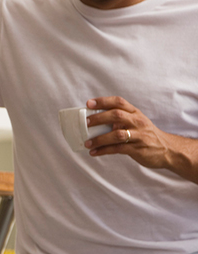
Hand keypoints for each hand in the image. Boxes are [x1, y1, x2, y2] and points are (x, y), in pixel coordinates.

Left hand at [83, 97, 197, 181]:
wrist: (168, 150)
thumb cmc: (146, 134)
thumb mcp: (137, 122)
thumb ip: (120, 119)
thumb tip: (93, 120)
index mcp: (135, 113)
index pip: (119, 102)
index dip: (103, 101)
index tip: (88, 103)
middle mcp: (137, 122)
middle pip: (117, 115)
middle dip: (99, 118)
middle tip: (86, 123)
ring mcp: (139, 136)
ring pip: (117, 134)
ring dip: (99, 139)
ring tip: (87, 143)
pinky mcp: (138, 149)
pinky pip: (118, 149)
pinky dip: (103, 150)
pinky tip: (94, 152)